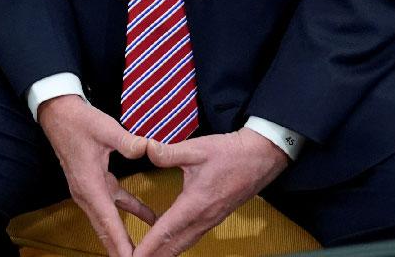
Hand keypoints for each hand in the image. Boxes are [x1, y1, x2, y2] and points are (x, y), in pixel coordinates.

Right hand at [39, 95, 153, 256]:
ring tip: (138, 253)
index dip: (122, 244)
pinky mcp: (94, 184)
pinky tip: (149, 218)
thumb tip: (147, 149)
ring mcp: (89, 190)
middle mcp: (87, 193)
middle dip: (121, 251)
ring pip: (108, 222)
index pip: (109, 222)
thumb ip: (127, 141)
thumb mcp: (106, 128)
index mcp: (90, 185)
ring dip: (122, 238)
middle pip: (106, 231)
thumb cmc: (79, 121)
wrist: (58, 113)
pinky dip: (130, 213)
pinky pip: (113, 206)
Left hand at [131, 131, 290, 256]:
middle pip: (174, 246)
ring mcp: (210, 220)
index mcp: (196, 203)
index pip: (166, 231)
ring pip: (184, 244)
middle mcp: (203, 218)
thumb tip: (144, 149)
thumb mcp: (196, 148)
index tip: (133, 256)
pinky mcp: (214, 217)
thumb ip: (168, 152)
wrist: (261, 157)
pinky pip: (191, 238)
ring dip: (164, 253)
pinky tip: (167, 245)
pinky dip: (176, 245)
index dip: (148, 246)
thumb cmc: (230, 153)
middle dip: (153, 256)